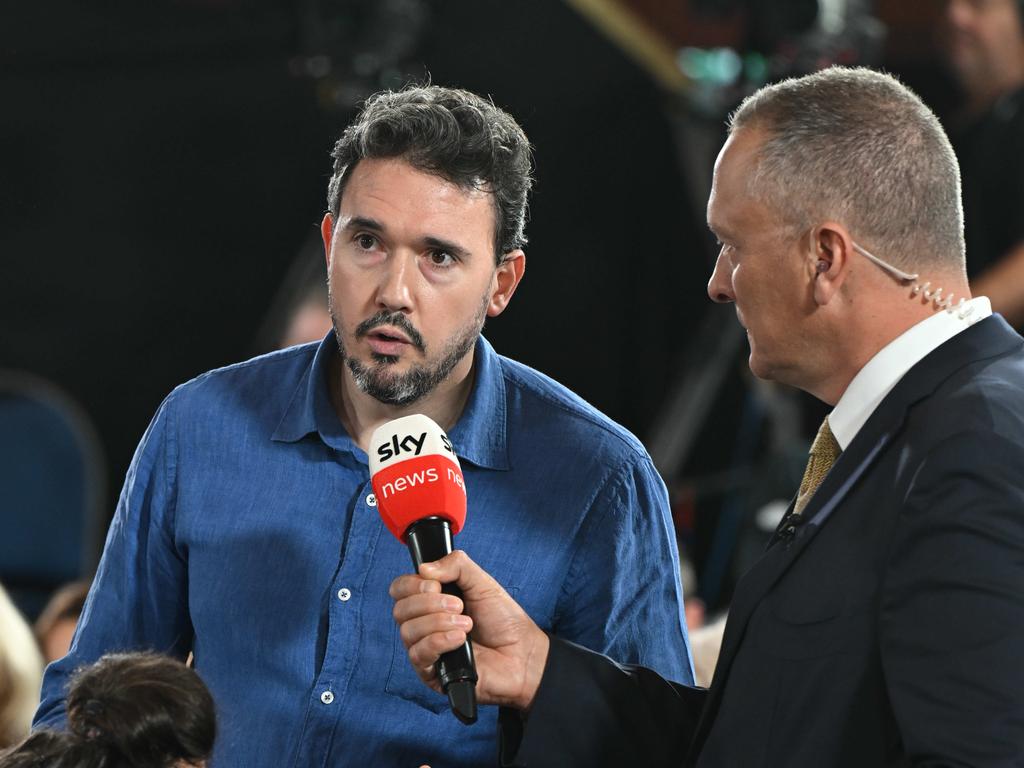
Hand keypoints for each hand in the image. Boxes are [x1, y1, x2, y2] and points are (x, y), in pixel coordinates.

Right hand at [390, 550, 549, 710]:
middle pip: (400, 610)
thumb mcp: (482, 582)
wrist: (524, 654)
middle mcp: (424, 625)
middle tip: (459, 605)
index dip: (412, 584)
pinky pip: (419, 654)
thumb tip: (424, 568)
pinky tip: (460, 639)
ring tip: (467, 623)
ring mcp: (427, 650)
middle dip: (429, 602)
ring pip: (407, 631)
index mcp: (431, 602)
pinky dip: (439, 641)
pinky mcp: (432, 673)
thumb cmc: (504, 621)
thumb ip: (456, 566)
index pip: (400, 589)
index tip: (436, 584)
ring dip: (438, 622)